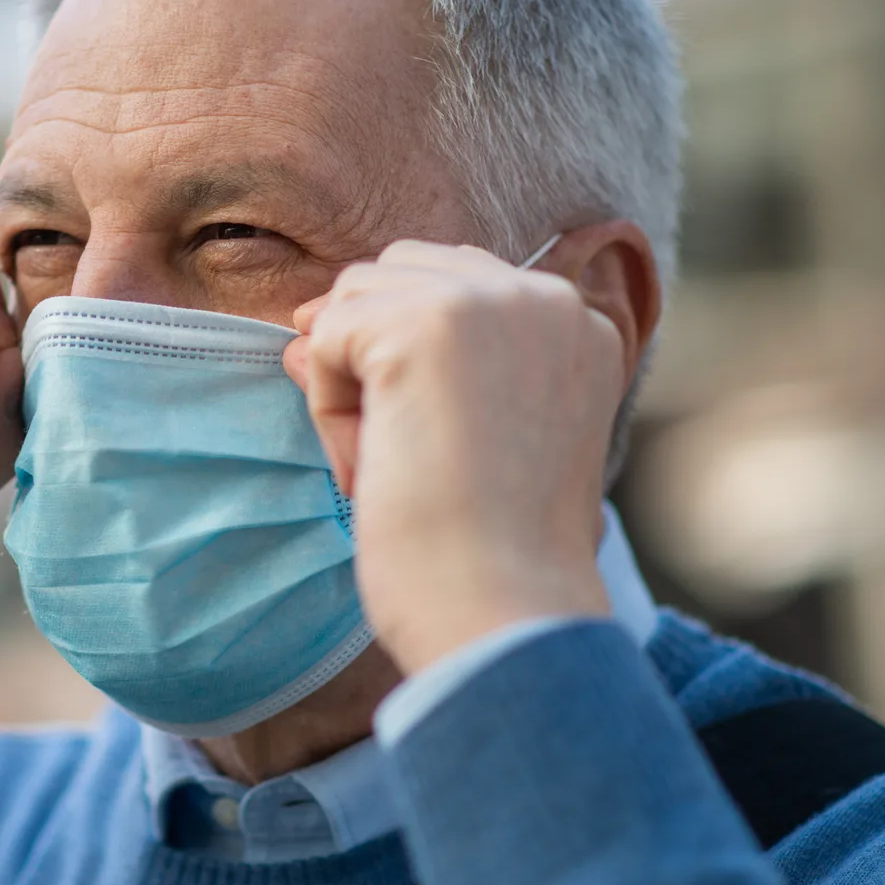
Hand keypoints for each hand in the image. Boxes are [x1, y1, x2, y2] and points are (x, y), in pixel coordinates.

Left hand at [285, 240, 627, 674]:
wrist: (505, 610)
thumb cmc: (495, 557)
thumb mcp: (476, 439)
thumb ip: (413, 372)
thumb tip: (304, 327)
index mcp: (579, 325)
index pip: (458, 288)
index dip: (409, 354)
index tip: (425, 437)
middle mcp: (546, 297)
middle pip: (401, 274)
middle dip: (373, 357)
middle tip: (403, 458)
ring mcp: (488, 303)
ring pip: (356, 300)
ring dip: (349, 385)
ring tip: (395, 468)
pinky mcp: (423, 324)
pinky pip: (325, 340)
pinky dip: (329, 412)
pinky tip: (376, 467)